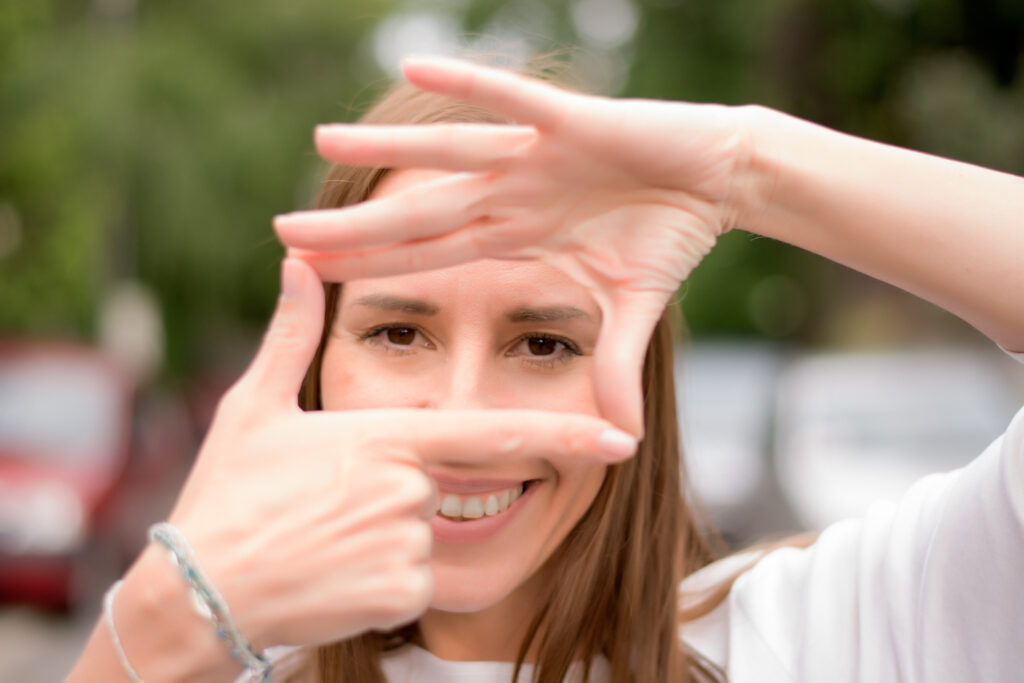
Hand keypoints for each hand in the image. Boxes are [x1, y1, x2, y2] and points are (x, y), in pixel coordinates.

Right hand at [166, 258, 636, 649]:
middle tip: (324, 508)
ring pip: (422, 535)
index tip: (622, 439)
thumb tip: (296, 262)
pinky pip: (411, 578)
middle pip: (436, 485)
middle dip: (392, 494)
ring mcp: (408, 542)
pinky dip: (377, 576)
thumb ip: (293, 334)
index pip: (492, 433)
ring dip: (381, 536)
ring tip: (319, 537)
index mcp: (385, 434)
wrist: (194, 590)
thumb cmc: (226, 494)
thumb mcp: (256, 408)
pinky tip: (329, 572)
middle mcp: (409, 486)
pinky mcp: (401, 592)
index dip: (563, 435)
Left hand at [274, 57, 754, 434]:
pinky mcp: (574, 121)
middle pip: (421, 215)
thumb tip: (620, 437)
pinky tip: (417, 68)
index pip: (430, 255)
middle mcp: (513, 193)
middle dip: (357, 228)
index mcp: (516, 234)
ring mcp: (537, 155)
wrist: (721, 179)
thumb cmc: (670, 235)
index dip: (375, 266)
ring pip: (450, 155)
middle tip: (283, 233)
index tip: (315, 279)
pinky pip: (513, 99)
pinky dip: (471, 85)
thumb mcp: (632, 309)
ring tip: (323, 140)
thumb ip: (613, 365)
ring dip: (390, 149)